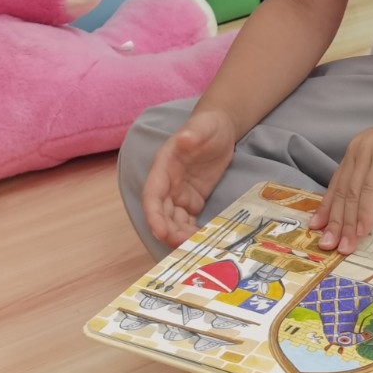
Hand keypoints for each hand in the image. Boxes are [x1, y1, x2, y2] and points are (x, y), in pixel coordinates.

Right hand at [141, 108, 238, 247]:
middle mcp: (167, 183)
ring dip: (180, 235)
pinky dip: (192, 232)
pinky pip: (188, 220)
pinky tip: (203, 241)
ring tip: (196, 247)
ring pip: (174, 220)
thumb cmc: (208, 125)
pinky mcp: (193, 199)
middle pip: (161, 212)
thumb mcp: (203, 126)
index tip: (159, 230)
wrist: (220, 128)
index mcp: (163, 166)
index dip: (153, 214)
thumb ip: (192, 134)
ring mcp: (180, 193)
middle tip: (184, 247)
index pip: (152, 194)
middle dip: (168, 231)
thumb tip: (184, 140)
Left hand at [311, 106, 372, 254]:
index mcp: (356, 152)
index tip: (318, 229)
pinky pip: (371, 190)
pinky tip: (363, 230)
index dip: (326, 208)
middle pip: (341, 192)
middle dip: (334, 222)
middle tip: (328, 246)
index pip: (336, 184)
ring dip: (348, 223)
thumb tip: (364, 205)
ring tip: (346, 245)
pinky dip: (366, 212)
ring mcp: (370, 152)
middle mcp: (357, 150)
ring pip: (353, 193)